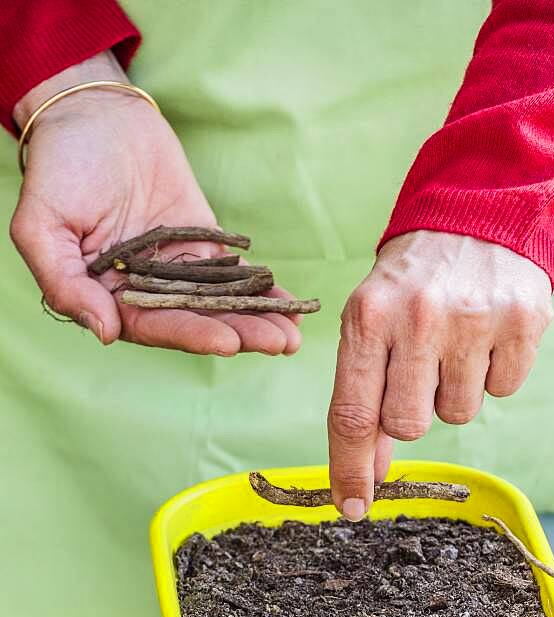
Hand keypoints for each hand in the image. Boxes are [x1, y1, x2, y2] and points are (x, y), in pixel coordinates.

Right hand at [10, 52, 299, 356]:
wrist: (92, 115)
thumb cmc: (58, 169)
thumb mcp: (42, 226)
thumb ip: (65, 284)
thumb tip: (105, 332)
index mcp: (108, 298)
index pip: (155, 324)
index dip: (192, 334)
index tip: (228, 342)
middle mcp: (147, 291)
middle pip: (198, 319)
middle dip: (240, 332)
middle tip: (278, 344)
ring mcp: (178, 268)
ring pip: (221, 301)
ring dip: (257, 318)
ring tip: (292, 334)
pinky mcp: (202, 244)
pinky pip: (234, 271)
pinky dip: (260, 288)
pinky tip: (288, 303)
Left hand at [328, 230, 552, 518]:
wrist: (478, 213)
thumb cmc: (412, 281)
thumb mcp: (371, 323)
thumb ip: (364, 394)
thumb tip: (367, 474)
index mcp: (368, 317)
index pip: (352, 414)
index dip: (350, 469)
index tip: (351, 508)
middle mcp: (419, 319)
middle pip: (408, 425)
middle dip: (410, 413)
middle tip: (418, 370)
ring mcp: (474, 320)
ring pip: (458, 413)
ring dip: (453, 391)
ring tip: (453, 343)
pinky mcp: (523, 322)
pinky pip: (502, 389)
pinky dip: (493, 373)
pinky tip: (485, 335)